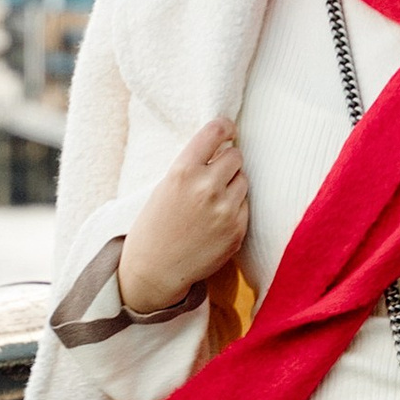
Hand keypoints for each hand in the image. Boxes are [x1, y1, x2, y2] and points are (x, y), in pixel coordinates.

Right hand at [119, 120, 249, 318]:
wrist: (154, 271)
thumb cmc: (154, 226)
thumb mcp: (165, 187)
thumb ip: (193, 167)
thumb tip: (223, 147)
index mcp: (183, 171)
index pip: (216, 131)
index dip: (225, 128)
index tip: (228, 131)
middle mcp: (206, 187)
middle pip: (236, 156)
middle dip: (227, 162)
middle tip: (214, 174)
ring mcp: (225, 210)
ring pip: (243, 180)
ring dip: (233, 185)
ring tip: (211, 201)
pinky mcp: (237, 230)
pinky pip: (245, 206)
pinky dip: (235, 208)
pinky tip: (214, 221)